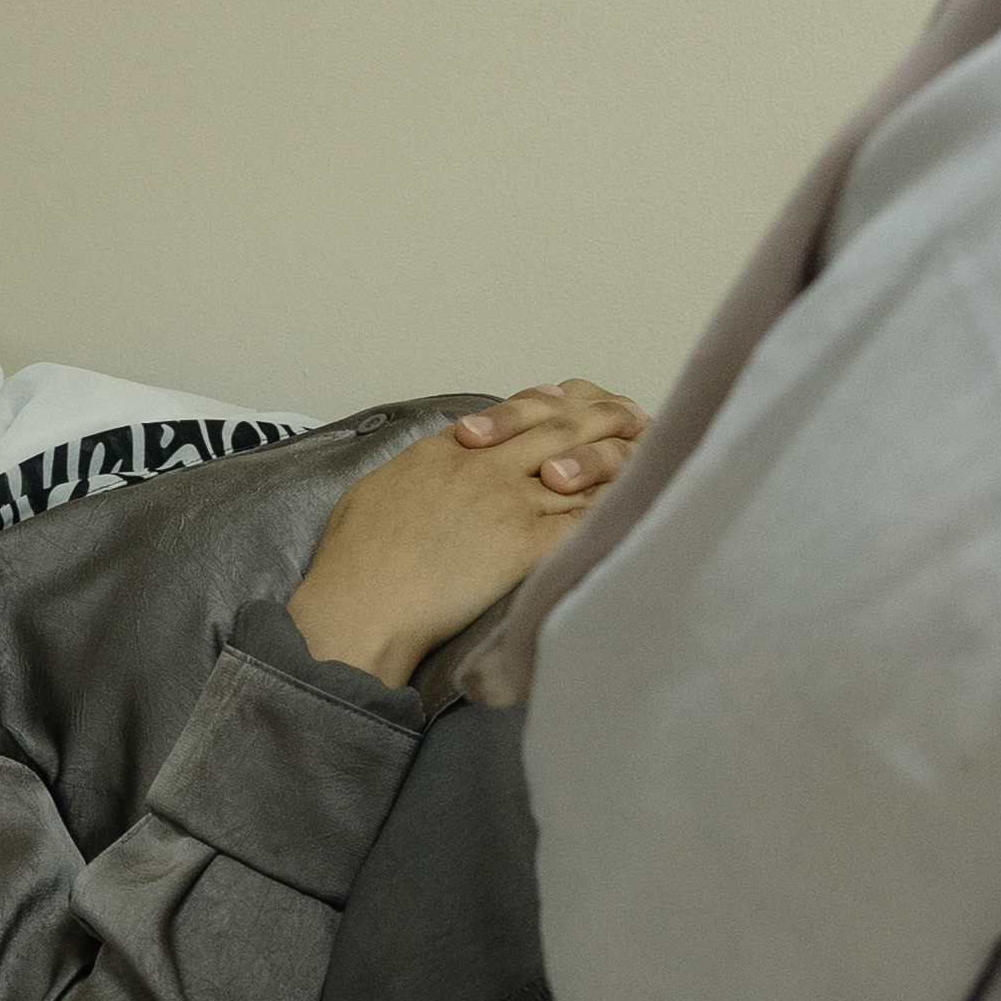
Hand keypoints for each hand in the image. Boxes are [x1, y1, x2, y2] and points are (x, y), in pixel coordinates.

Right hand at [289, 383, 643, 688]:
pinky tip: (639, 500)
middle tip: (630, 411)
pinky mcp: (524, 544)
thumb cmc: (351, 561)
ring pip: (579, 464)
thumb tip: (427, 465)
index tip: (565, 398)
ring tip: (648, 445)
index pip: (507, 415)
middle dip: (599, 415)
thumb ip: (411, 471)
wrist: (361, 603)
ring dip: (619, 453)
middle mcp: (482, 466)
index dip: (544, 403)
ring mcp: (506, 502)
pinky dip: (615, 505)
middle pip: (554, 427)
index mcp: (443, 451)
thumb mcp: (370, 492)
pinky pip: (583, 518)